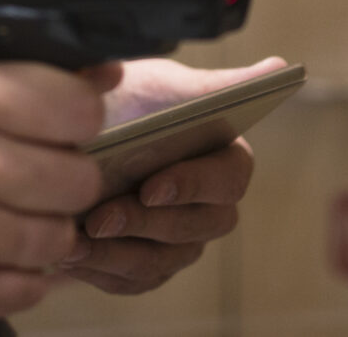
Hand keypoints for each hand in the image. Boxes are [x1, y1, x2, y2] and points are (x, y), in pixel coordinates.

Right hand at [0, 58, 117, 336]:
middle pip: (78, 176)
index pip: (78, 107)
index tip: (51, 123)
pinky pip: (31, 287)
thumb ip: (16, 72)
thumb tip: (102, 73)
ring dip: (35, 227)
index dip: (70, 117)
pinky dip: (12, 271)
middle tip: (18, 171)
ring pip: (61, 236)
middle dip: (56, 175)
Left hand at [64, 56, 281, 296]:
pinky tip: (71, 254)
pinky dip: (101, 271)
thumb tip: (276, 67)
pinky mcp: (148, 267)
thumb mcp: (162, 85)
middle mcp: (209, 206)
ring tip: (75, 240)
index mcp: (224, 157)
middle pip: (198, 229)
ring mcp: (180, 242)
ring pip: (162, 261)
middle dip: (146, 224)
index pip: (229, 179)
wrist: (77, 135)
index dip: (193, 186)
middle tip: (100, 218)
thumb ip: (214, 85)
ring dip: (117, 253)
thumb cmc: (129, 101)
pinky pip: (133, 281)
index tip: (151, 186)